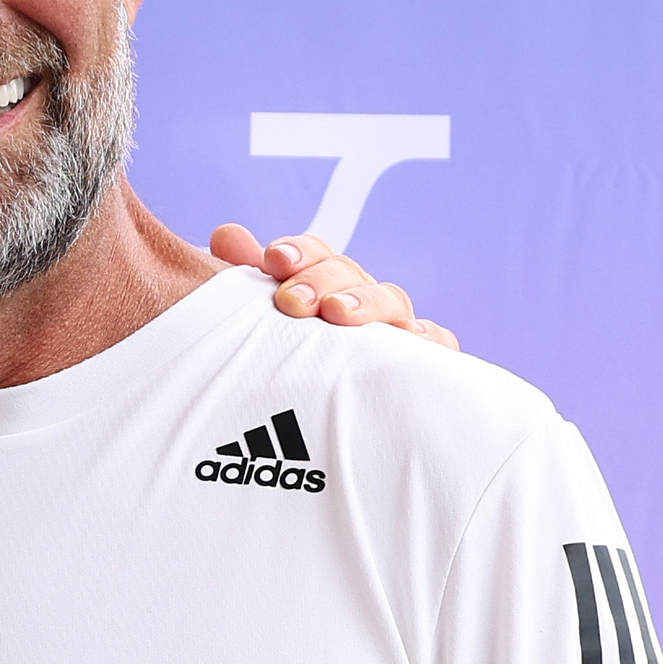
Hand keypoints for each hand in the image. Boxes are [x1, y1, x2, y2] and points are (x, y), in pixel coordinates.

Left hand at [209, 223, 460, 350]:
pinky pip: (436, 345)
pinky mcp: (422, 364)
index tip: (274, 260)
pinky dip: (430, 338)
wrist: (313, 430)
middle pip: (350, 274)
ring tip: (338, 314)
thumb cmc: (286, 364)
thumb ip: (243, 279)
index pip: (316, 255)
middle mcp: (360, 301)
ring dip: (365, 302)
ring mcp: (393, 329)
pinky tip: (414, 340)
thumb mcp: (262, 323)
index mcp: (323, 286)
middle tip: (291, 302)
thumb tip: (226, 234)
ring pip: (390, 300)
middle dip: (320, 280)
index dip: (299, 252)